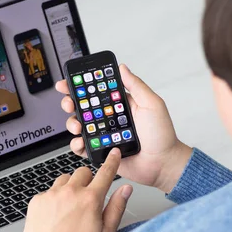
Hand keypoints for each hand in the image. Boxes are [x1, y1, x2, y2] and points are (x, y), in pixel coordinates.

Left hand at [23, 148, 131, 231]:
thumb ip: (117, 208)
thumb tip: (126, 189)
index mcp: (90, 199)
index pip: (105, 173)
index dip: (112, 161)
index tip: (114, 153)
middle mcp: (70, 192)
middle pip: (83, 172)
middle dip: (87, 181)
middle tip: (87, 199)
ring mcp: (51, 195)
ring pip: (64, 179)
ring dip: (70, 188)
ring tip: (70, 209)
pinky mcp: (37, 201)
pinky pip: (48, 191)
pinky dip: (53, 199)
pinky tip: (55, 216)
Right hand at [56, 64, 191, 192]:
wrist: (162, 163)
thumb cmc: (161, 135)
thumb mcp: (152, 104)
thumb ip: (136, 85)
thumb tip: (122, 67)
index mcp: (118, 105)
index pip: (95, 92)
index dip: (80, 86)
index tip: (69, 82)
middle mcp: (108, 119)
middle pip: (81, 107)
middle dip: (70, 103)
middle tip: (69, 103)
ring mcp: (103, 135)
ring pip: (79, 126)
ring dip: (72, 123)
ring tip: (78, 126)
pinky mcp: (100, 151)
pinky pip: (82, 147)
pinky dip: (76, 145)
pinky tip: (81, 142)